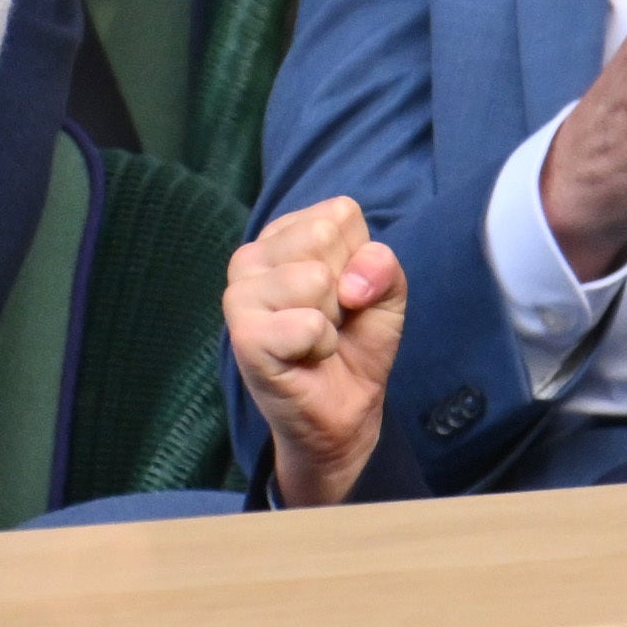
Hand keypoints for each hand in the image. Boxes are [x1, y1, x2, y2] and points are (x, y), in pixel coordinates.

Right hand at [224, 196, 403, 507]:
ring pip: (316, 278)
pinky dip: (321, 346)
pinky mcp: (243, 335)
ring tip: (315, 338)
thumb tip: (350, 284)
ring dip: (332, 320)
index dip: (359, 259)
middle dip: (345, 286)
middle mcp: (252, 255)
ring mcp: (240, 294)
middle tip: (330, 320)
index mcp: (282, 234)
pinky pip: (308, 323)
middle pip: (324, 237)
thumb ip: (382, 266)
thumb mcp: (386, 294)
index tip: (346, 293)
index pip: (341, 213)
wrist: (344, 412)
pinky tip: (304, 357)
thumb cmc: (356, 344)